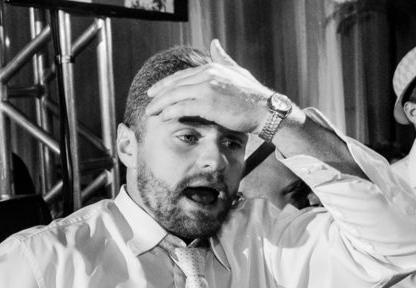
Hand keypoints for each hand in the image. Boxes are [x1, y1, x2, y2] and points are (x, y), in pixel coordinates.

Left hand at [145, 40, 278, 134]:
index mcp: (212, 67)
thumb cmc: (254, 96)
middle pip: (176, 84)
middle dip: (159, 94)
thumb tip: (214, 43)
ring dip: (160, 104)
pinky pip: (183, 107)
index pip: (183, 75)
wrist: (266, 110)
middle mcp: (208, 74)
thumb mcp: (237, 72)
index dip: (167, 84)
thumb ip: (223, 59)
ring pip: (176, 95)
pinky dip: (171, 112)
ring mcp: (207, 88)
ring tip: (151, 112)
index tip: (156, 91)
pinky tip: (163, 117)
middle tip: (148, 102)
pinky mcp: (208, 103)